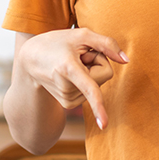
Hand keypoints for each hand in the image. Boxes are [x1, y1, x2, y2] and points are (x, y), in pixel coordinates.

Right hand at [13, 28, 127, 128]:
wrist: (31, 59)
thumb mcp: (82, 35)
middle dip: (97, 61)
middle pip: (104, 74)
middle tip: (77, 56)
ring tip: (71, 65)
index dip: (98, 106)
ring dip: (89, 70)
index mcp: (68, 69)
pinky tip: (70, 74)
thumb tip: (126, 61)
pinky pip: (92, 90)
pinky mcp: (69, 104)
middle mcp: (66, 87)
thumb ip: (107, 44)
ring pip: (98, 83)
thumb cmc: (58, 43)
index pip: (89, 89)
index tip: (104, 125)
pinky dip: (85, 80)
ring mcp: (67, 99)